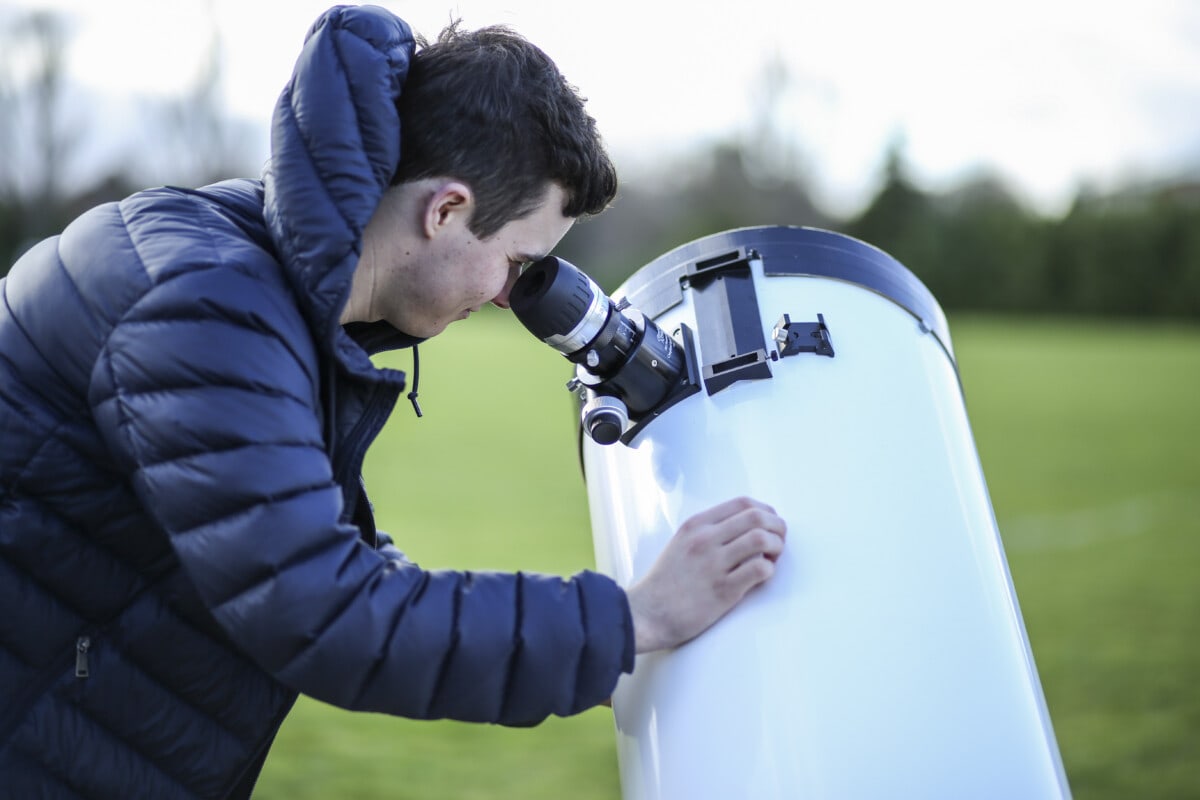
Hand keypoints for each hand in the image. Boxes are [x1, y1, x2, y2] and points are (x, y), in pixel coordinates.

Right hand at [625, 497, 785, 652]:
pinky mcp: (723, 590)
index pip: (742, 503)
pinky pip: (759, 569)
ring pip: (762, 539)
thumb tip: (745, 527)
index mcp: (695, 525)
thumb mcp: (681, 544)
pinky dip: (769, 570)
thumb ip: (708, 532)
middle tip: (779, 541)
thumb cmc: (665, 582)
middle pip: (757, 517)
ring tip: (772, 559)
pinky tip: (762, 576)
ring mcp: (713, 564)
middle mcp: (705, 540)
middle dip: (777, 527)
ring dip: (777, 547)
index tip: (770, 524)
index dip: (765, 511)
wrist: (646, 614)